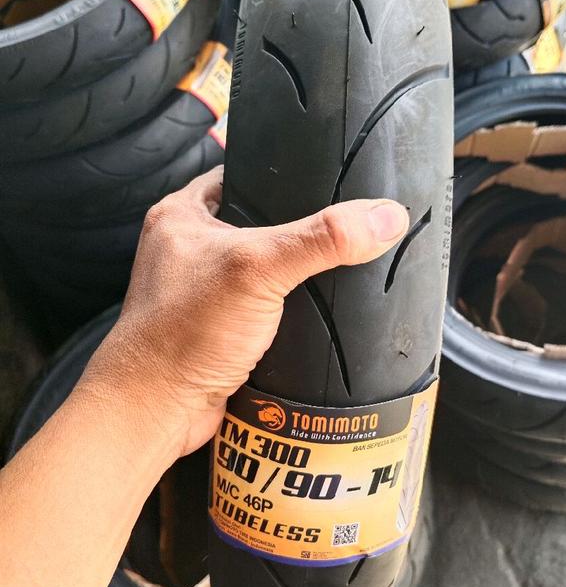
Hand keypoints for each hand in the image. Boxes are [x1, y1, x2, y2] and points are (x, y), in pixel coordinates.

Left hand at [79, 166, 408, 458]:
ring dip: (300, 272)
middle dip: (303, 228)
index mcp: (183, 214)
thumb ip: (322, 239)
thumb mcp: (257, 268)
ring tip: (348, 261)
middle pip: (262, 224)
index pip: (245, 176)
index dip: (287, 175)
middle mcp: (192, 248)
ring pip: (267, 268)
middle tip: (349, 224)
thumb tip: (387, 217)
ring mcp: (207, 291)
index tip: (333, 178)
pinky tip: (327, 307)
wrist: (157, 412)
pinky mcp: (224, 327)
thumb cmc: (186, 331)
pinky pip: (268, 304)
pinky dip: (293, 306)